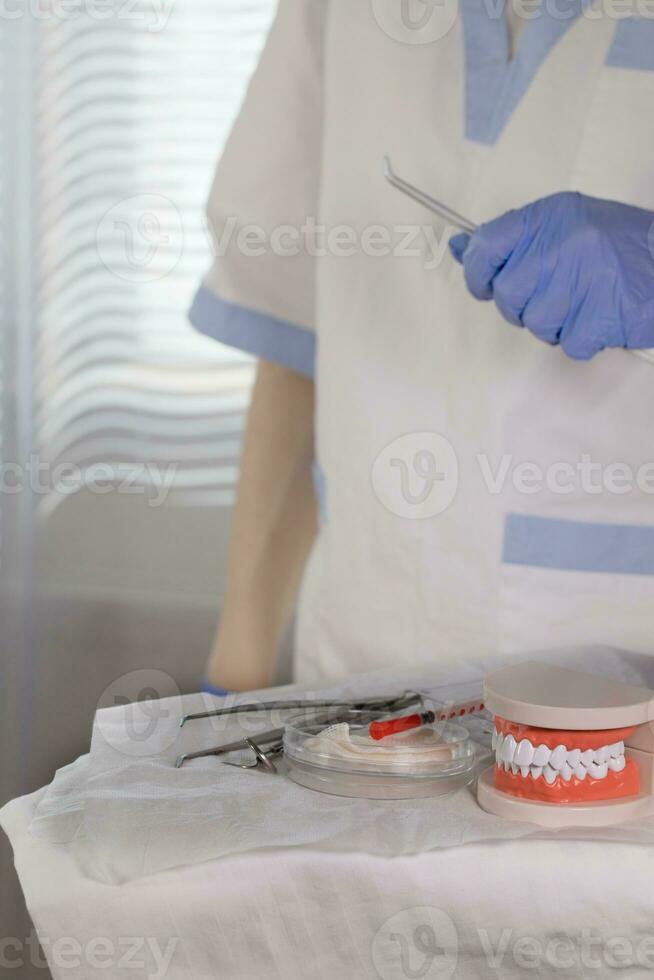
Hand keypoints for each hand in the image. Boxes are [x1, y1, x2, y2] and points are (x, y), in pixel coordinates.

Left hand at [450, 192, 653, 359]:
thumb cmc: (620, 246)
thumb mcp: (566, 225)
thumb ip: (514, 239)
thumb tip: (461, 249)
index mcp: (549, 217)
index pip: (486, 247)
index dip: (477, 274)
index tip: (484, 284)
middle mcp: (561, 244)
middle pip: (508, 295)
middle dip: (524, 305)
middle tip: (555, 294)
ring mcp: (581, 280)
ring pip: (535, 323)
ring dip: (556, 323)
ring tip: (584, 302)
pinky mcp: (599, 316)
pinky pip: (567, 343)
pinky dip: (582, 338)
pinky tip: (601, 316)